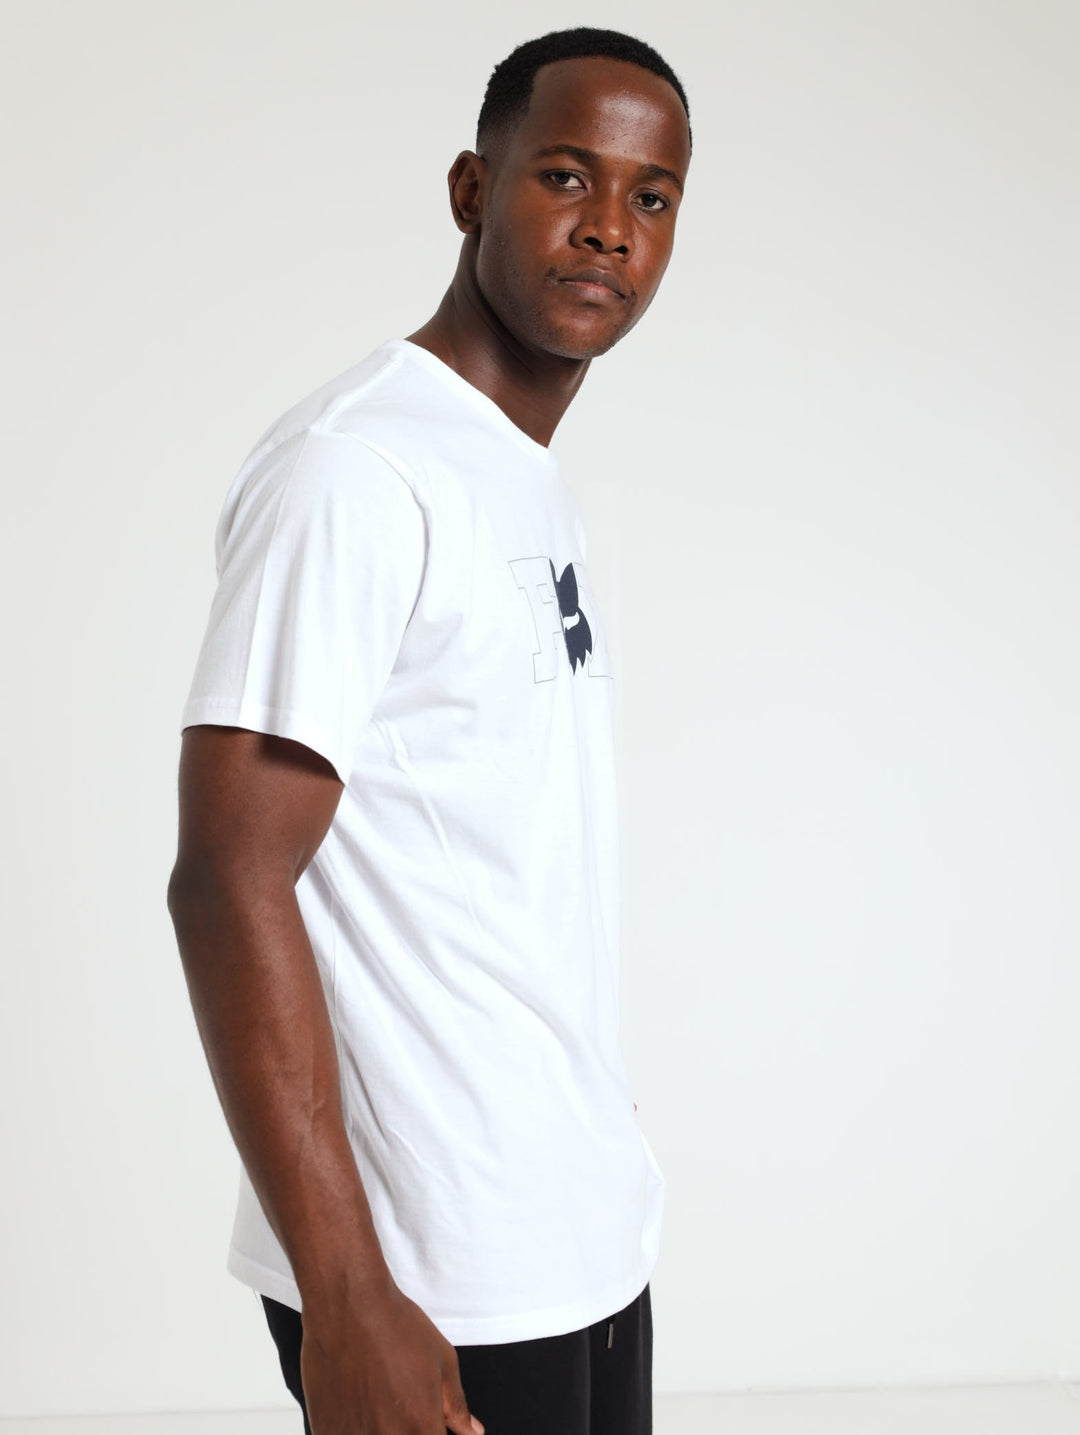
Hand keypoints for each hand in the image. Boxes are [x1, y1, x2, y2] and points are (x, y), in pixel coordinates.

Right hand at [300, 1276, 483, 1434]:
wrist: (348, 1303)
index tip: (428, 1419)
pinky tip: (356, 1404)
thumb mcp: (442, 1362)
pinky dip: (353, 1428)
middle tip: (400, 1400)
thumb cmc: (397, 1327)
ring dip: (377, 1428)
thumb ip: (456, 1406)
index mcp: (421, 1428)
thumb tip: (472, 1432)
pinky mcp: (325, 1432)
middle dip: (407, 1428)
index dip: (433, 1430)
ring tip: (376, 1398)